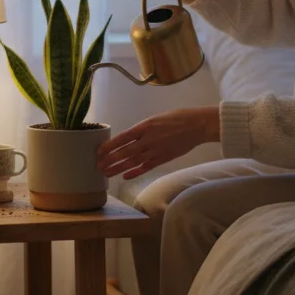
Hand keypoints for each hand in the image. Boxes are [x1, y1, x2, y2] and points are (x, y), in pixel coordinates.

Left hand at [96, 107, 219, 179]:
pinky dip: (135, 172)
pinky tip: (125, 176)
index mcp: (145, 126)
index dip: (110, 146)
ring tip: (107, 174)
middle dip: (110, 160)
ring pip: (133, 161)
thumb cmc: (178, 118)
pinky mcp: (163, 158)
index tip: (99, 151)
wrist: (197, 125)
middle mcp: (148, 139)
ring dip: (118, 168)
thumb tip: (130, 138)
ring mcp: (156, 150)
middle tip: (98, 166)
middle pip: (125, 152)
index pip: (122, 138)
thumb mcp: (157, 118)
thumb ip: (143, 129)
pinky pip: (146, 167)